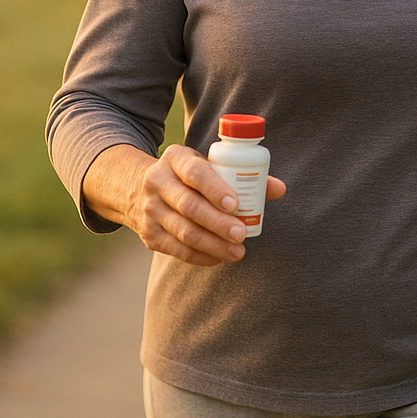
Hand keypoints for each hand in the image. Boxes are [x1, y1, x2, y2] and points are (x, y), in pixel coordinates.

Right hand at [83, 142, 285, 266]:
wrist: (137, 188)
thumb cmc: (187, 177)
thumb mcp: (206, 166)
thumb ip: (242, 175)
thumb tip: (279, 189)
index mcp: (174, 159)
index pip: (194, 173)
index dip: (215, 189)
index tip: (236, 204)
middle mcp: (156, 182)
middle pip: (189, 206)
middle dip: (218, 223)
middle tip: (242, 234)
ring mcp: (149, 210)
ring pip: (183, 231)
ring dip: (213, 245)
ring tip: (238, 252)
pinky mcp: (149, 234)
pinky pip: (176, 249)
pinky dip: (200, 257)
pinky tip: (219, 258)